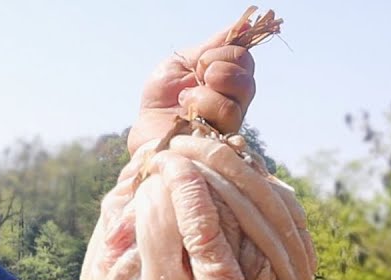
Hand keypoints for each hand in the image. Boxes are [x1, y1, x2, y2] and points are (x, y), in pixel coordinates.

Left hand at [127, 23, 257, 153]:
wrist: (144, 129)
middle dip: (219, 74)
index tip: (200, 63)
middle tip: (198, 79)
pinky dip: (201, 112)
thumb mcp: (180, 63)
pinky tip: (185, 115)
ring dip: (204, 97)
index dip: (223, 55)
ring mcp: (228, 125)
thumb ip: (211, 47)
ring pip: (233, 105)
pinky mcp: (219, 143)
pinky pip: (222, 124)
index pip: (243, 59)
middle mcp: (234, 102)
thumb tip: (243, 25)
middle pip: (246, 82)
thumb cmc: (160, 99)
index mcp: (226, 79)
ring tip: (185, 101)